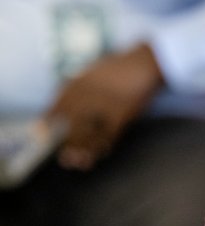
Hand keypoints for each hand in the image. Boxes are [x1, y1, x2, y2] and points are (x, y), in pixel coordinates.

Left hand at [49, 43, 163, 169]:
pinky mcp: (120, 114)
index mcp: (79, 81)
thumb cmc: (120, 67)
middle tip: (64, 159)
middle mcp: (87, 93)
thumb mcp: (93, 71)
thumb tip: (67, 104)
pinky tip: (101, 153)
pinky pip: (108, 135)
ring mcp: (103, 104)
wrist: (145, 62)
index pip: (57, 104)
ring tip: (78, 162)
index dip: (47, 121)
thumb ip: (80, 86)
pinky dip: (103, 146)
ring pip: (87, 132)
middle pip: (71, 123)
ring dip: (82, 149)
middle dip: (67, 142)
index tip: (39, 135)